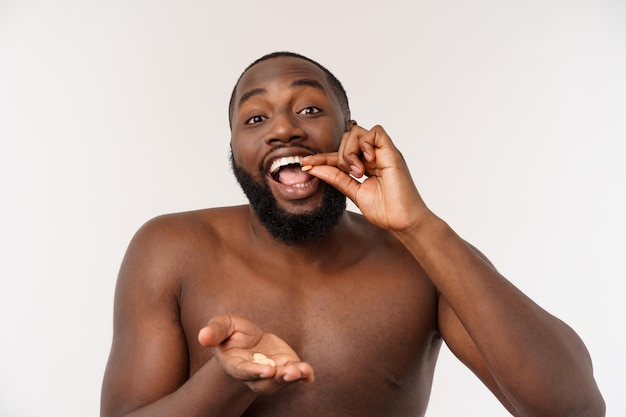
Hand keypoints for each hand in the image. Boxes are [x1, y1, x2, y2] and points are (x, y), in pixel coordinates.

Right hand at [198, 315, 313, 393]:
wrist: (247, 340)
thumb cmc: (230, 333)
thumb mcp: (221, 326)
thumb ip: (214, 332)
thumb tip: (203, 336)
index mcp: (236, 365)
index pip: (246, 372)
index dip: (256, 372)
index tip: (268, 370)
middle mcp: (255, 374)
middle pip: (266, 382)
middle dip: (278, 377)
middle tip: (290, 372)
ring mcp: (272, 372)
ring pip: (282, 380)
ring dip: (293, 377)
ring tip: (302, 370)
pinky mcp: (285, 366)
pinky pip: (296, 375)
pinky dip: (304, 376)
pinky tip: (309, 374)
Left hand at [302, 124, 431, 231]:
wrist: (403, 222)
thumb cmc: (385, 211)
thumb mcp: (353, 192)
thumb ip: (337, 178)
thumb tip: (314, 168)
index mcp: (366, 166)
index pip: (340, 154)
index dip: (322, 158)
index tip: (306, 164)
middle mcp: (374, 157)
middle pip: (347, 138)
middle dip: (341, 155)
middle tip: (350, 174)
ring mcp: (384, 153)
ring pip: (357, 132)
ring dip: (351, 151)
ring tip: (358, 172)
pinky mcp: (392, 152)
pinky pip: (376, 132)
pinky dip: (365, 144)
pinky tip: (366, 163)